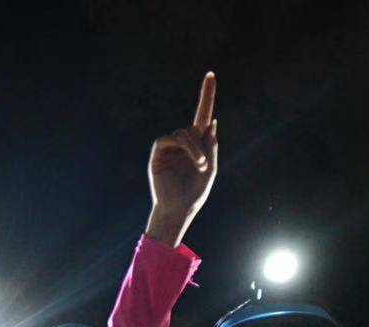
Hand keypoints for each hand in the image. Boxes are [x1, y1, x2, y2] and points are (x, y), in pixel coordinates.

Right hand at [147, 71, 218, 244]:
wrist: (178, 210)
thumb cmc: (194, 193)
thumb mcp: (210, 168)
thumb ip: (211, 145)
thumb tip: (211, 121)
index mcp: (197, 145)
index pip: (202, 115)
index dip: (207, 95)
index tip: (211, 74)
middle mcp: (182, 143)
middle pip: (194, 128)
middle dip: (201, 144)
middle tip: (203, 164)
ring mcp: (168, 148)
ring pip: (183, 134)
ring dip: (194, 148)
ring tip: (199, 166)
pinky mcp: (157, 154)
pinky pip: (168, 139)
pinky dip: (183, 147)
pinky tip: (192, 160)